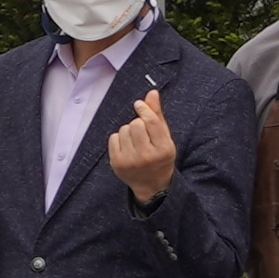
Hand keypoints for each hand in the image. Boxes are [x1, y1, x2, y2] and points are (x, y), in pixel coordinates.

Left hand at [110, 85, 176, 204]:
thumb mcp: (165, 137)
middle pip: (135, 124)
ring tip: (135, 141)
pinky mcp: (117, 163)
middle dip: (137, 123)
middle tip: (142, 132)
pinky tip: (126, 146)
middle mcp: (147, 156)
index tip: (139, 104)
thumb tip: (152, 92)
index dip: (144, 109)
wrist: (151, 184)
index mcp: (164, 149)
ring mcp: (131, 161)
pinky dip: (118, 138)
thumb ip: (157, 115)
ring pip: (123, 130)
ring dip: (128, 131)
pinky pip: (113, 138)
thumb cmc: (159, 156)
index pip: (151, 122)